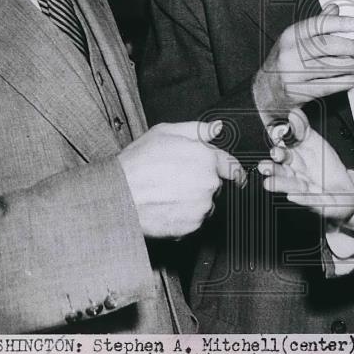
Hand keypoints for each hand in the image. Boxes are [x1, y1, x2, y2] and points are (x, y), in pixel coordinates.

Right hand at [119, 120, 244, 238]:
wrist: (118, 195)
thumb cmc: (137, 163)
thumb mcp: (164, 133)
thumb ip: (197, 130)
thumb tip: (217, 128)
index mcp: (206, 158)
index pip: (231, 166)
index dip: (231, 170)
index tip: (235, 175)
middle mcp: (208, 183)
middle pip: (216, 185)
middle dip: (202, 182)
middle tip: (177, 180)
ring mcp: (201, 206)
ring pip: (205, 204)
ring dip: (194, 200)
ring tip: (168, 193)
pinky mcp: (192, 225)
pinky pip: (195, 220)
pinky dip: (184, 216)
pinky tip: (166, 206)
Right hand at [252, 5, 353, 121]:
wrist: (265, 90)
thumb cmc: (284, 61)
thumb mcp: (294, 40)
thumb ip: (316, 25)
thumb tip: (334, 8)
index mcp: (290, 36)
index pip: (318, 24)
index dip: (340, 23)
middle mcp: (290, 53)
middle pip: (325, 46)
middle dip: (349, 47)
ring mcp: (292, 73)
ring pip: (328, 67)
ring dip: (349, 66)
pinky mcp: (297, 91)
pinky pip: (325, 86)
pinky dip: (342, 83)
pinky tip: (352, 79)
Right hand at [257, 109, 353, 225]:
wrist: (343, 189)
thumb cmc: (325, 166)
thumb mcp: (315, 143)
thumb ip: (302, 129)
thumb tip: (293, 113)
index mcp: (293, 156)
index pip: (282, 149)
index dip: (277, 144)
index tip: (274, 137)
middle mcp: (293, 172)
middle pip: (280, 168)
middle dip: (272, 166)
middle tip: (268, 162)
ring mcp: (301, 186)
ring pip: (288, 185)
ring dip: (278, 184)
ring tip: (269, 183)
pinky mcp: (311, 200)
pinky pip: (306, 199)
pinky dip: (300, 198)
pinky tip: (293, 195)